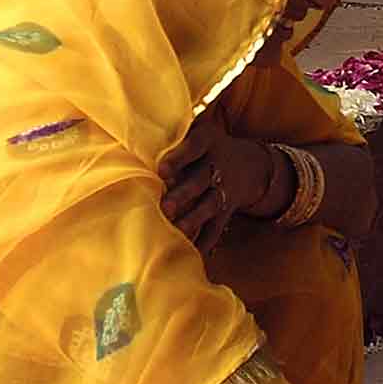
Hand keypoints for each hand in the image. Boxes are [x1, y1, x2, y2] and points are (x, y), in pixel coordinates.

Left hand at [158, 108, 273, 253]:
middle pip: (201, 180)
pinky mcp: (226, 210)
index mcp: (208, 141)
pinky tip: (193, 253)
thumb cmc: (206, 145)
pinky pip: (216, 228)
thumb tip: (132, 131)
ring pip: (208, 205)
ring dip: (193, 219)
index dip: (179, 157)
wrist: (250, 164)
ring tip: (176, 231)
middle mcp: (218, 165)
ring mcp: (224, 189)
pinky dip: (206, 242)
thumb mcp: (199, 130)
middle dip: (184, 194)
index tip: (162, 169)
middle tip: (165, 206)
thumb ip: (173, 132)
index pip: (194, 146)